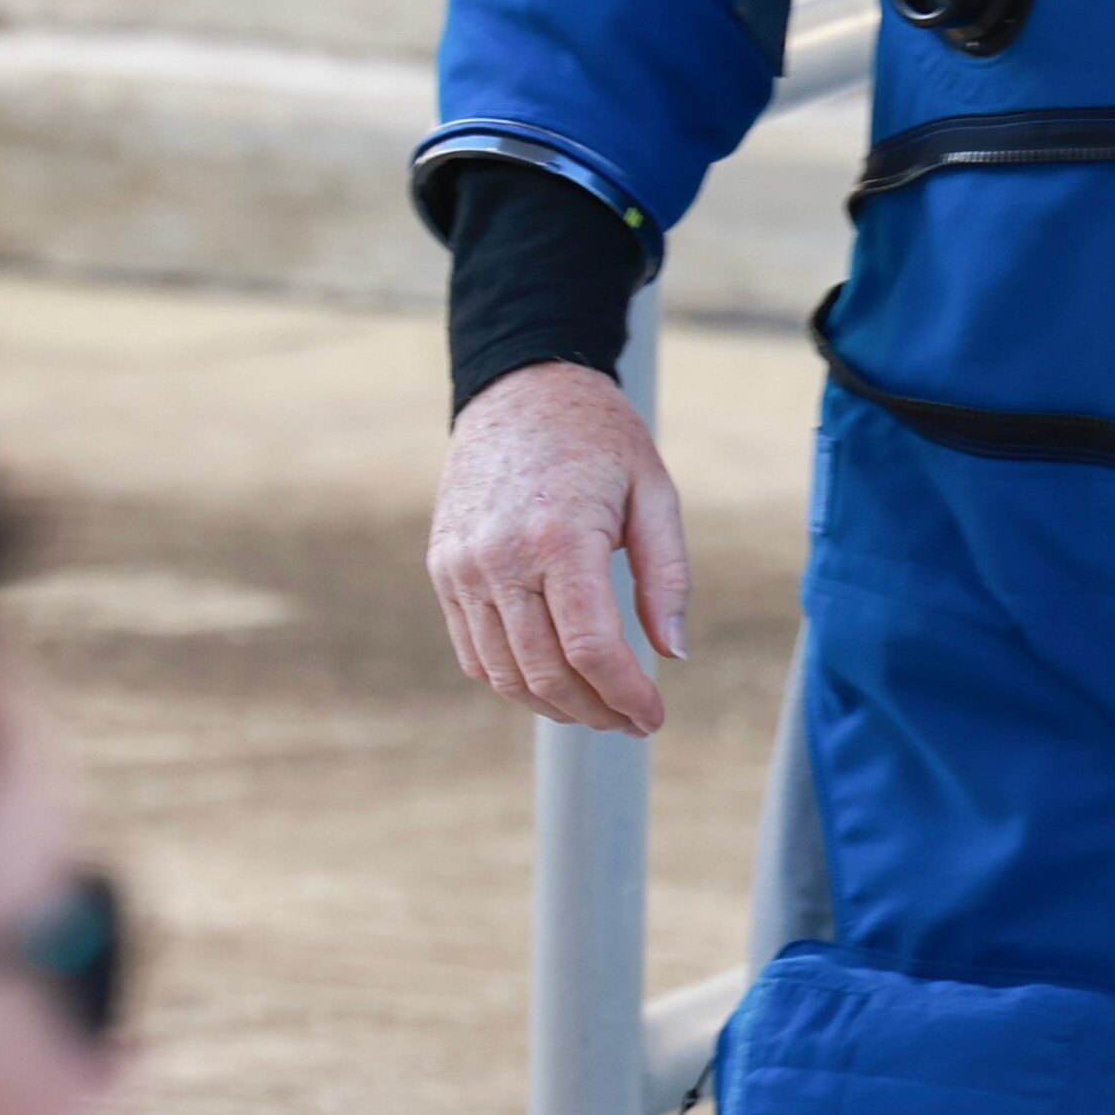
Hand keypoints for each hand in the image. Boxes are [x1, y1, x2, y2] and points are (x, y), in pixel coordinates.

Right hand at [427, 361, 689, 731]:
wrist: (521, 392)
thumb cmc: (601, 440)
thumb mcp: (655, 492)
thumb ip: (667, 575)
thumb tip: (672, 655)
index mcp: (559, 537)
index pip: (590, 646)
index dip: (625, 694)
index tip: (655, 717)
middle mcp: (499, 558)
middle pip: (545, 670)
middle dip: (595, 710)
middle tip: (633, 721)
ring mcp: (462, 568)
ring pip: (503, 672)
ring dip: (553, 705)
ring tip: (598, 709)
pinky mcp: (443, 570)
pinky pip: (472, 651)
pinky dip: (512, 680)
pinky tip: (553, 682)